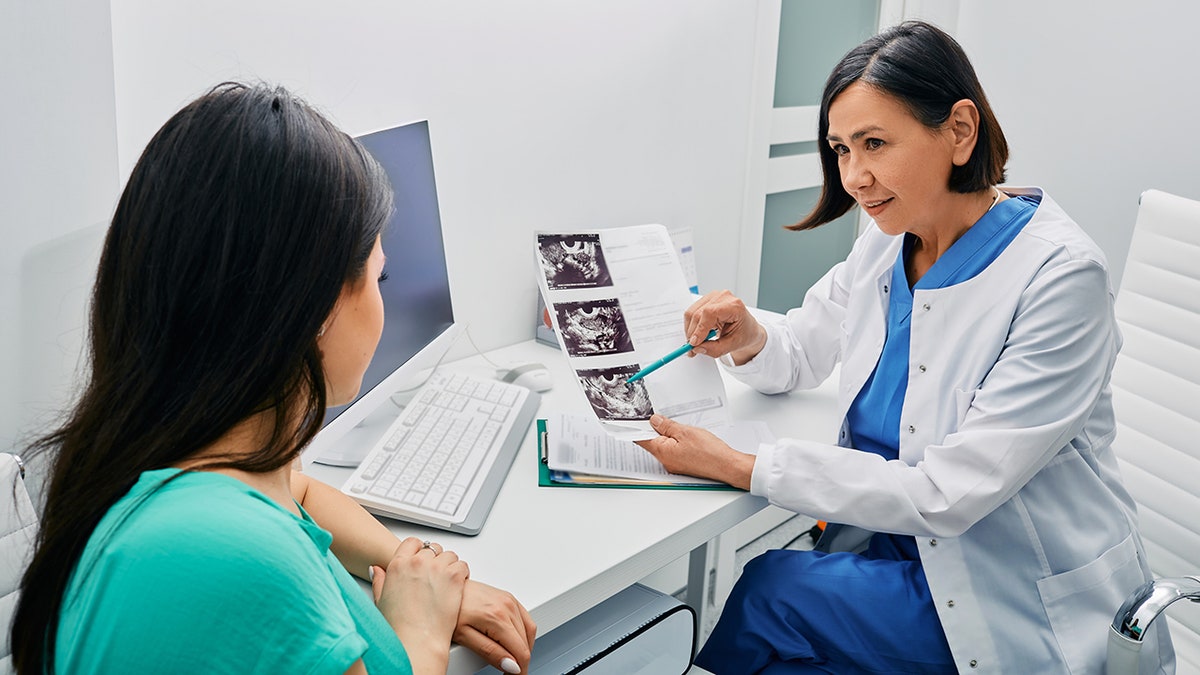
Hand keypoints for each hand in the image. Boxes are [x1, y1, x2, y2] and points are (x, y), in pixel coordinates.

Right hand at [371, 537, 469, 673]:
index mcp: (398, 565)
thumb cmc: (399, 627)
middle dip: (436, 560)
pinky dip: (463, 573)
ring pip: (449, 555)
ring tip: (447, 582)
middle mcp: (417, 562)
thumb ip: (380, 580)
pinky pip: (462, 565)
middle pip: (432, 549)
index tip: (424, 558)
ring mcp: (436, 568)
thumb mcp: (380, 600)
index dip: (420, 550)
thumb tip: (377, 569)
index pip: (412, 543)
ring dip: (450, 566)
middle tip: (436, 576)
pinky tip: (457, 585)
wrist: (416, 641)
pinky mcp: (454, 577)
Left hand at [454, 580, 535, 673]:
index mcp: (498, 617)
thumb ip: (490, 652)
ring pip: (529, 630)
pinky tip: (515, 640)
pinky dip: (524, 632)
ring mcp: (509, 599)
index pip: (521, 651)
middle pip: (526, 642)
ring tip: (511, 659)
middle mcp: (507, 605)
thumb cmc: (449, 609)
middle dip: (521, 661)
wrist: (442, 586)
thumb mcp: (465, 636)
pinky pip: (525, 617)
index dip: (519, 670)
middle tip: (509, 672)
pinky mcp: (508, 596)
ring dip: (524, 647)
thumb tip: (511, 665)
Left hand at [635, 414, 754, 489]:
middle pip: (652, 442)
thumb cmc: (709, 452)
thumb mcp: (684, 431)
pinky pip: (674, 451)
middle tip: (658, 416)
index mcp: (662, 452)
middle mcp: (665, 461)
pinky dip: (676, 442)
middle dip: (654, 429)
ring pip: (665, 446)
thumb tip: (654, 420)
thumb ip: (667, 425)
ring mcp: (675, 464)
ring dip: (667, 435)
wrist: (727, 466)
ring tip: (677, 425)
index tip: (630, 420)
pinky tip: (685, 435)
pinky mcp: (684, 465)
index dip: (635, 428)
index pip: (641, 439)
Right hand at [683, 290, 765, 364]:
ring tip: (697, 342)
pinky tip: (699, 334)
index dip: (700, 329)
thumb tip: (697, 348)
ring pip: (691, 313)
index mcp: (734, 306)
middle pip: (698, 313)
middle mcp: (723, 297)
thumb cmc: (745, 334)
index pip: (710, 313)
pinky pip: (692, 312)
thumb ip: (715, 349)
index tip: (694, 343)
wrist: (748, 328)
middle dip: (693, 333)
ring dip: (691, 330)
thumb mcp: (733, 346)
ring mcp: (713, 296)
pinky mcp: (706, 300)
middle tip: (692, 349)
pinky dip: (692, 326)